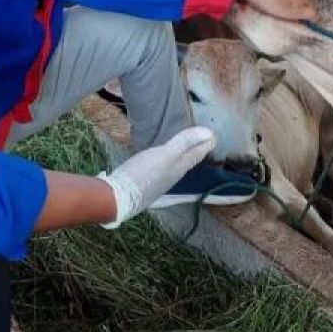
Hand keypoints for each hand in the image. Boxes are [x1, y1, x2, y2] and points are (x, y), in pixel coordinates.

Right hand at [98, 127, 215, 228]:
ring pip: (173, 167)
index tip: (214, 135)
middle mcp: (171, 177)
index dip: (205, 144)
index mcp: (178, 169)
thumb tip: (209, 133)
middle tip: (201, 141)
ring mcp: (157, 183)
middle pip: (186, 162)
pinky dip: (164, 163)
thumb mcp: (164, 155)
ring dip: (179, 157)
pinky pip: (160, 170)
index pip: (195, 155)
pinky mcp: (144, 185)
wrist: (118, 198)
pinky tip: (157, 161)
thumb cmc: (142, 174)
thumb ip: (184, 143)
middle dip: (194, 151)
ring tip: (181, 149)